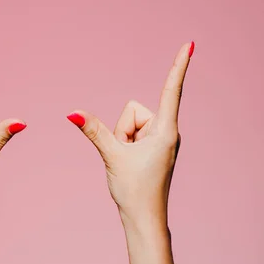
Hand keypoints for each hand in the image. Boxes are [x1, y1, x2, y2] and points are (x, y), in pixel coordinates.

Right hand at [67, 42, 193, 222]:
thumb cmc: (134, 191)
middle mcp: (167, 131)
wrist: (144, 219)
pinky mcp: (155, 146)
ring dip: (123, 139)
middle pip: (133, 110)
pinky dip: (126, 144)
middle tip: (126, 156)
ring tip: (129, 162)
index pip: (171, 90)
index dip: (178, 66)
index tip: (190, 45)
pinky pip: (133, 133)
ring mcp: (161, 139)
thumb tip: (73, 112)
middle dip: (122, 130)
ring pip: (131, 123)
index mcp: (164, 131)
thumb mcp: (111, 157)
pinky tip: (131, 163)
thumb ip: (94, 131)